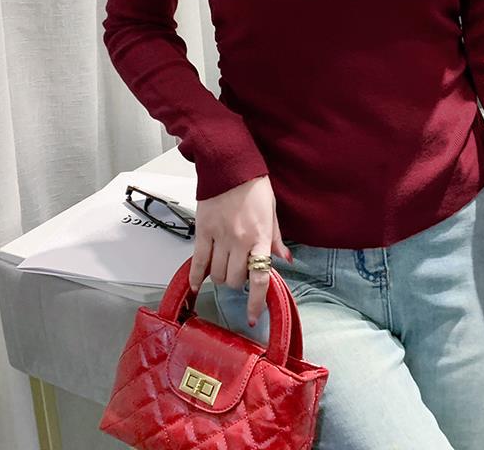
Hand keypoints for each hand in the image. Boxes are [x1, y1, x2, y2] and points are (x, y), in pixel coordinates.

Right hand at [188, 174, 293, 326]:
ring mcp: (220, 236)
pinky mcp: (203, 231)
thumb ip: (276, 239)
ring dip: (222, 278)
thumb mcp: (272, 212)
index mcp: (260, 236)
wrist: (230, 166)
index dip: (256, 302)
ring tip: (224, 270)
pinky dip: (197, 276)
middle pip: (236, 280)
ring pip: (218, 274)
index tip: (251, 316)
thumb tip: (286, 260)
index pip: (260, 277)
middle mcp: (240, 240)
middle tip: (239, 276)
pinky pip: (198, 261)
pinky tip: (198, 284)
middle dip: (238, 284)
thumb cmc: (254, 186)